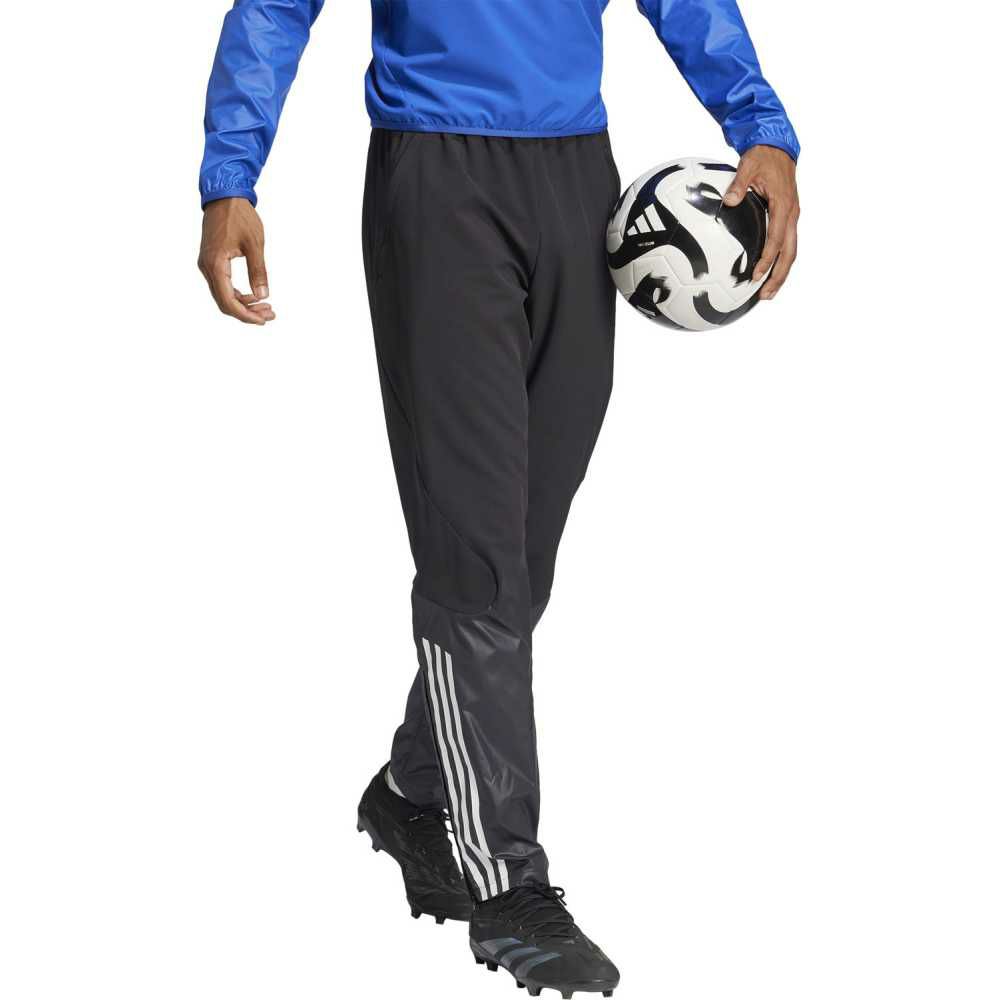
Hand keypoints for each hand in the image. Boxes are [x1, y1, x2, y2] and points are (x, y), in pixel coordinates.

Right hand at [198, 198, 274, 324]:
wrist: (224, 196)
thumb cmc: (239, 216)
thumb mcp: (255, 244)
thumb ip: (258, 271)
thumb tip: (263, 296)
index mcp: (215, 264)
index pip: (228, 301)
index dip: (246, 315)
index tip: (264, 319)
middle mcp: (206, 267)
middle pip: (224, 302)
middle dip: (247, 313)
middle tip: (269, 315)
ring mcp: (206, 265)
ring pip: (223, 295)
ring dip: (243, 305)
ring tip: (266, 307)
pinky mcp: (210, 261)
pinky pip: (222, 285)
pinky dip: (237, 294)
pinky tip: (253, 296)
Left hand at [723, 146, 798, 299]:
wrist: (778, 147)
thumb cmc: (763, 156)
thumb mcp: (748, 165)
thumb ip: (738, 184)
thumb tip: (729, 201)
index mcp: (783, 206)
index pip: (776, 239)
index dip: (767, 259)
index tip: (755, 275)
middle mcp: (792, 215)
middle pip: (790, 253)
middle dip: (778, 276)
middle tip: (765, 295)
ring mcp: (792, 217)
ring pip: (791, 251)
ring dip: (780, 273)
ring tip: (767, 293)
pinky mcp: (788, 218)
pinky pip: (786, 244)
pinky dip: (779, 261)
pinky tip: (766, 273)